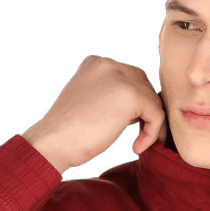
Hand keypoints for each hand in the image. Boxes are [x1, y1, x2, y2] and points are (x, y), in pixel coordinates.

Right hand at [22, 55, 168, 174]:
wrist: (53, 142)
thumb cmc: (68, 133)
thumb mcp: (88, 102)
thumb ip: (109, 96)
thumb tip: (138, 107)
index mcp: (96, 63)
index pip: (130, 77)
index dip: (135, 104)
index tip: (131, 127)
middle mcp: (108, 64)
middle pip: (144, 85)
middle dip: (146, 110)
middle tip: (139, 135)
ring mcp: (119, 77)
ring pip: (152, 99)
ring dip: (151, 124)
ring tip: (138, 143)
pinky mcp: (130, 95)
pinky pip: (157, 114)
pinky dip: (153, 133)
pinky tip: (136, 147)